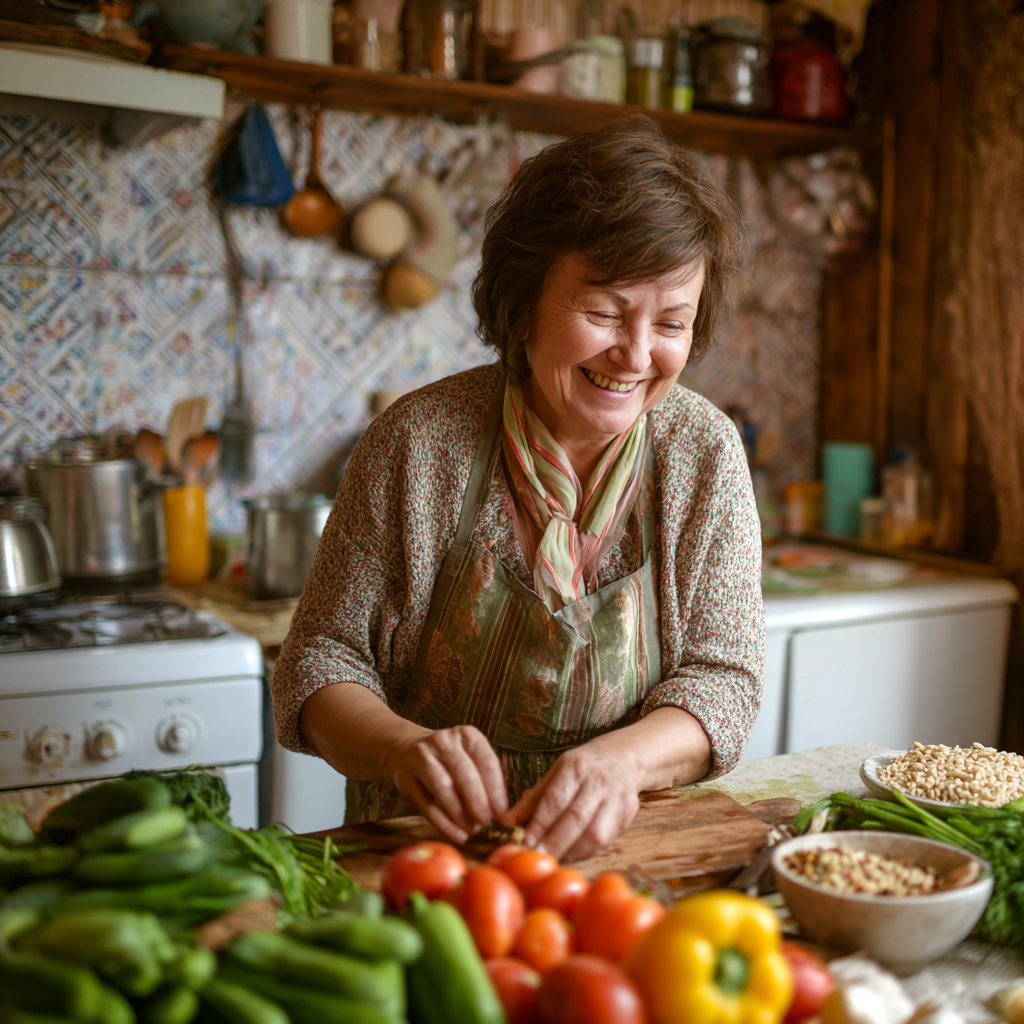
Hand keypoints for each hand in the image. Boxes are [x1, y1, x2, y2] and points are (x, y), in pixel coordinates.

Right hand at [383, 725, 509, 843]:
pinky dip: (444, 824)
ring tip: (472, 830)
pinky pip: (427, 805)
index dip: (496, 790)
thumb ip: (483, 777)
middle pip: (465, 775)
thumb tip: (499, 812)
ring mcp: (422, 757)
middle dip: (478, 803)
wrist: (404, 749)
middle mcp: (444, 741)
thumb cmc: (447, 759)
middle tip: (486, 823)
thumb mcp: (468, 756)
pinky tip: (457, 835)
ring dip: (461, 814)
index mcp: (466, 735)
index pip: (487, 761)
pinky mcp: (405, 777)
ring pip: (444, 788)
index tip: (502, 812)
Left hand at [505, 744, 640, 861]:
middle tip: (538, 856)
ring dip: (572, 850)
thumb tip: (505, 821)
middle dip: (555, 842)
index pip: (555, 799)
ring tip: (555, 859)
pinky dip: (588, 850)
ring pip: (595, 832)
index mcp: (575, 767)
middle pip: (575, 818)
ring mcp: (616, 796)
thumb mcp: (556, 773)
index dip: (540, 823)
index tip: (526, 842)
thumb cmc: (582, 768)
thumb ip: (532, 799)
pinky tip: (574, 854)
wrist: (623, 758)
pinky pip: (607, 838)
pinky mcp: (629, 811)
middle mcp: (598, 780)